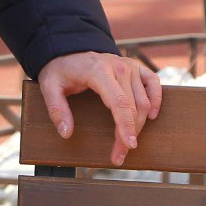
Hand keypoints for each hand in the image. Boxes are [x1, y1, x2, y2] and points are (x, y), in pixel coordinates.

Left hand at [38, 50, 162, 166]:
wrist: (68, 49)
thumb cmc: (60, 70)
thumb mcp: (49, 87)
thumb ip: (57, 109)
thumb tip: (67, 133)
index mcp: (98, 71)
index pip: (119, 102)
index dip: (125, 126)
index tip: (128, 146)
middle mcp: (118, 66)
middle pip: (132, 106)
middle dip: (129, 133)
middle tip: (119, 155)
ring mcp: (129, 65)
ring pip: (143, 100)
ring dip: (140, 125)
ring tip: (128, 144)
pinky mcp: (135, 66)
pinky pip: (153, 82)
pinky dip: (156, 99)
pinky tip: (151, 116)